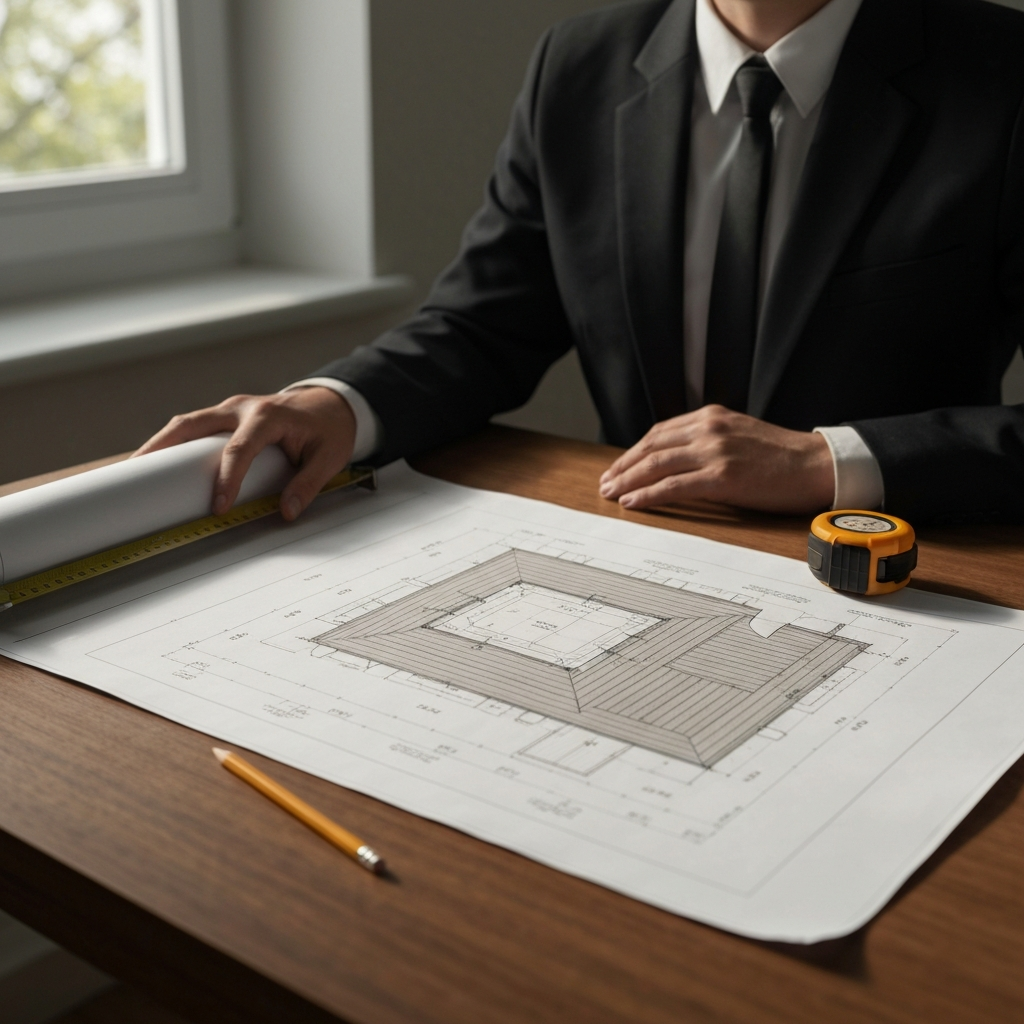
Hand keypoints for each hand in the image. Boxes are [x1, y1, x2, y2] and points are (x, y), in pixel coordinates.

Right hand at [134, 387, 356, 520]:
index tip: (218, 507)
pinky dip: (171, 443)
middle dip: (162, 448)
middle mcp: (242, 408)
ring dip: (158, 444)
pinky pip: (192, 428)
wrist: (332, 404)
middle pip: (192, 425)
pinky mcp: (224, 417)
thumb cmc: (329, 429)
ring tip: (132, 470)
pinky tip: (154, 463)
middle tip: (136, 474)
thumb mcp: (329, 458)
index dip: (227, 479)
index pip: (240, 449)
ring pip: (185, 424)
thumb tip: (286, 512)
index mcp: (269, 416)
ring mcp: (229, 410)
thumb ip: (307, 485)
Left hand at [598, 405, 834, 514]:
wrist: (815, 465)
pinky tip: (633, 501)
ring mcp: (715, 451)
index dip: (634, 452)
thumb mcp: (738, 435)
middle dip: (623, 466)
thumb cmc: (781, 456)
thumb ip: (708, 441)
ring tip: (612, 493)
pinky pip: (674, 486)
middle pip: (652, 446)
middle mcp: (709, 429)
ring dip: (628, 480)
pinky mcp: (722, 476)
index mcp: (711, 417)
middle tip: (606, 482)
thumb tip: (675, 461)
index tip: (619, 467)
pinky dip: (648, 494)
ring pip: (657, 465)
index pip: (659, 433)